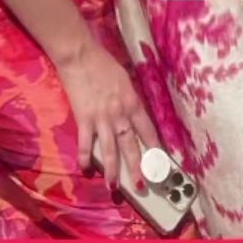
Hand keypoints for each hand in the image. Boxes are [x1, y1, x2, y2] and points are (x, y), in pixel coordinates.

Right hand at [56, 40, 159, 193]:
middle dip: (137, 167)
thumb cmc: (104, 64)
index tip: (161, 162)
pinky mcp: (84, 118)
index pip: (148, 130)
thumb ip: (130, 99)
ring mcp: (101, 118)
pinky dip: (85, 157)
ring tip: (114, 187)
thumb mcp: (125, 80)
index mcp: (133, 103)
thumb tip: (134, 114)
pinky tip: (86, 169)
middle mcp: (120, 114)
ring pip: (110, 149)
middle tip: (142, 185)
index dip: (155, 148)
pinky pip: (86, 142)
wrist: (80, 56)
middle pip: (131, 145)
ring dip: (112, 170)